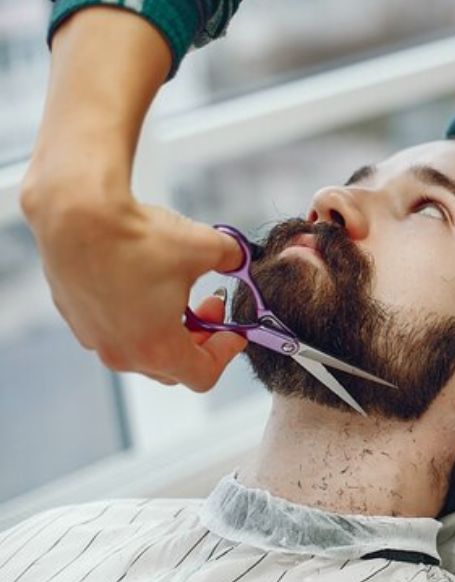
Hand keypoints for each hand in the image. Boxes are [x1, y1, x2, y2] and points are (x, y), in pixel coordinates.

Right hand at [21, 7, 244, 390]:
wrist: (70, 201)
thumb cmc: (139, 227)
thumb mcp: (204, 244)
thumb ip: (235, 261)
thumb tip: (254, 260)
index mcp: (155, 344)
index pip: (203, 377)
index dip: (228, 354)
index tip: (238, 323)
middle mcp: (120, 349)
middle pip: (173, 366)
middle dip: (200, 338)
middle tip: (215, 308)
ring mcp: (92, 333)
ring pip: (141, 345)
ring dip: (168, 322)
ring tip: (182, 286)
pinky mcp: (73, 311)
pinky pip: (114, 320)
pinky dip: (136, 306)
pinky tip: (143, 273)